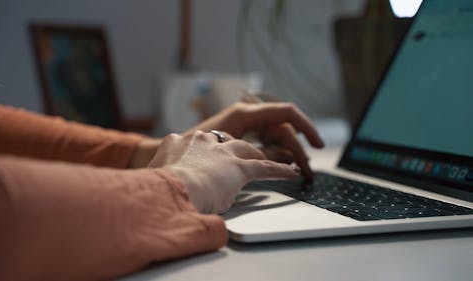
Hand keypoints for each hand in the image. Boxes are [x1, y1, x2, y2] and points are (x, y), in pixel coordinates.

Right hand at [148, 130, 298, 213]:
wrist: (168, 190)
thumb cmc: (156, 191)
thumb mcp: (155, 180)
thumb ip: (164, 182)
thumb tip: (169, 196)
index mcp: (176, 143)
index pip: (196, 143)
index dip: (205, 151)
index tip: (207, 157)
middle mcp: (200, 141)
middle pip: (223, 140)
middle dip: (233, 148)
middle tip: (240, 156)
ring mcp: (221, 152)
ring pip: (246, 150)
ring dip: (258, 156)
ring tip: (269, 160)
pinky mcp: (239, 167)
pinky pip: (264, 167)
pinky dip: (279, 170)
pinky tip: (290, 173)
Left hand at [184, 102, 323, 179]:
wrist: (174, 161)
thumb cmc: (198, 155)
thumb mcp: (236, 154)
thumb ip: (263, 154)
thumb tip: (287, 158)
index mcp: (246, 113)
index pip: (286, 113)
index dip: (306, 126)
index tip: (318, 144)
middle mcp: (247, 115)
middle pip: (283, 130)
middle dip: (297, 150)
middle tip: (306, 171)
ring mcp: (244, 126)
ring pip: (274, 137)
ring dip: (288, 154)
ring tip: (298, 172)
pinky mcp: (240, 136)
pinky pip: (264, 143)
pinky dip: (274, 154)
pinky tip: (282, 167)